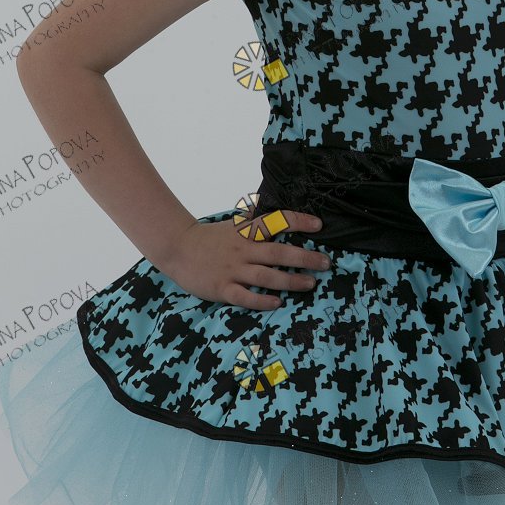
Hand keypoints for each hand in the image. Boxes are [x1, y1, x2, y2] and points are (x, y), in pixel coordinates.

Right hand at [161, 211, 330, 309]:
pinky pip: (245, 297)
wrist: (178, 249)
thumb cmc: (209, 238)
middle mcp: (243, 250)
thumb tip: (267, 202)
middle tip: (325, 262)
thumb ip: (252, 217)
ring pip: (266, 276)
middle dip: (305, 258)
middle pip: (278, 253)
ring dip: (291, 281)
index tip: (319, 225)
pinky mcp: (222, 289)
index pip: (276, 222)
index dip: (298, 222)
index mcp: (247, 232)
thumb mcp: (232, 224)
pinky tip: (278, 303)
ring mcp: (233, 270)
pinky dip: (262, 300)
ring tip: (311, 284)